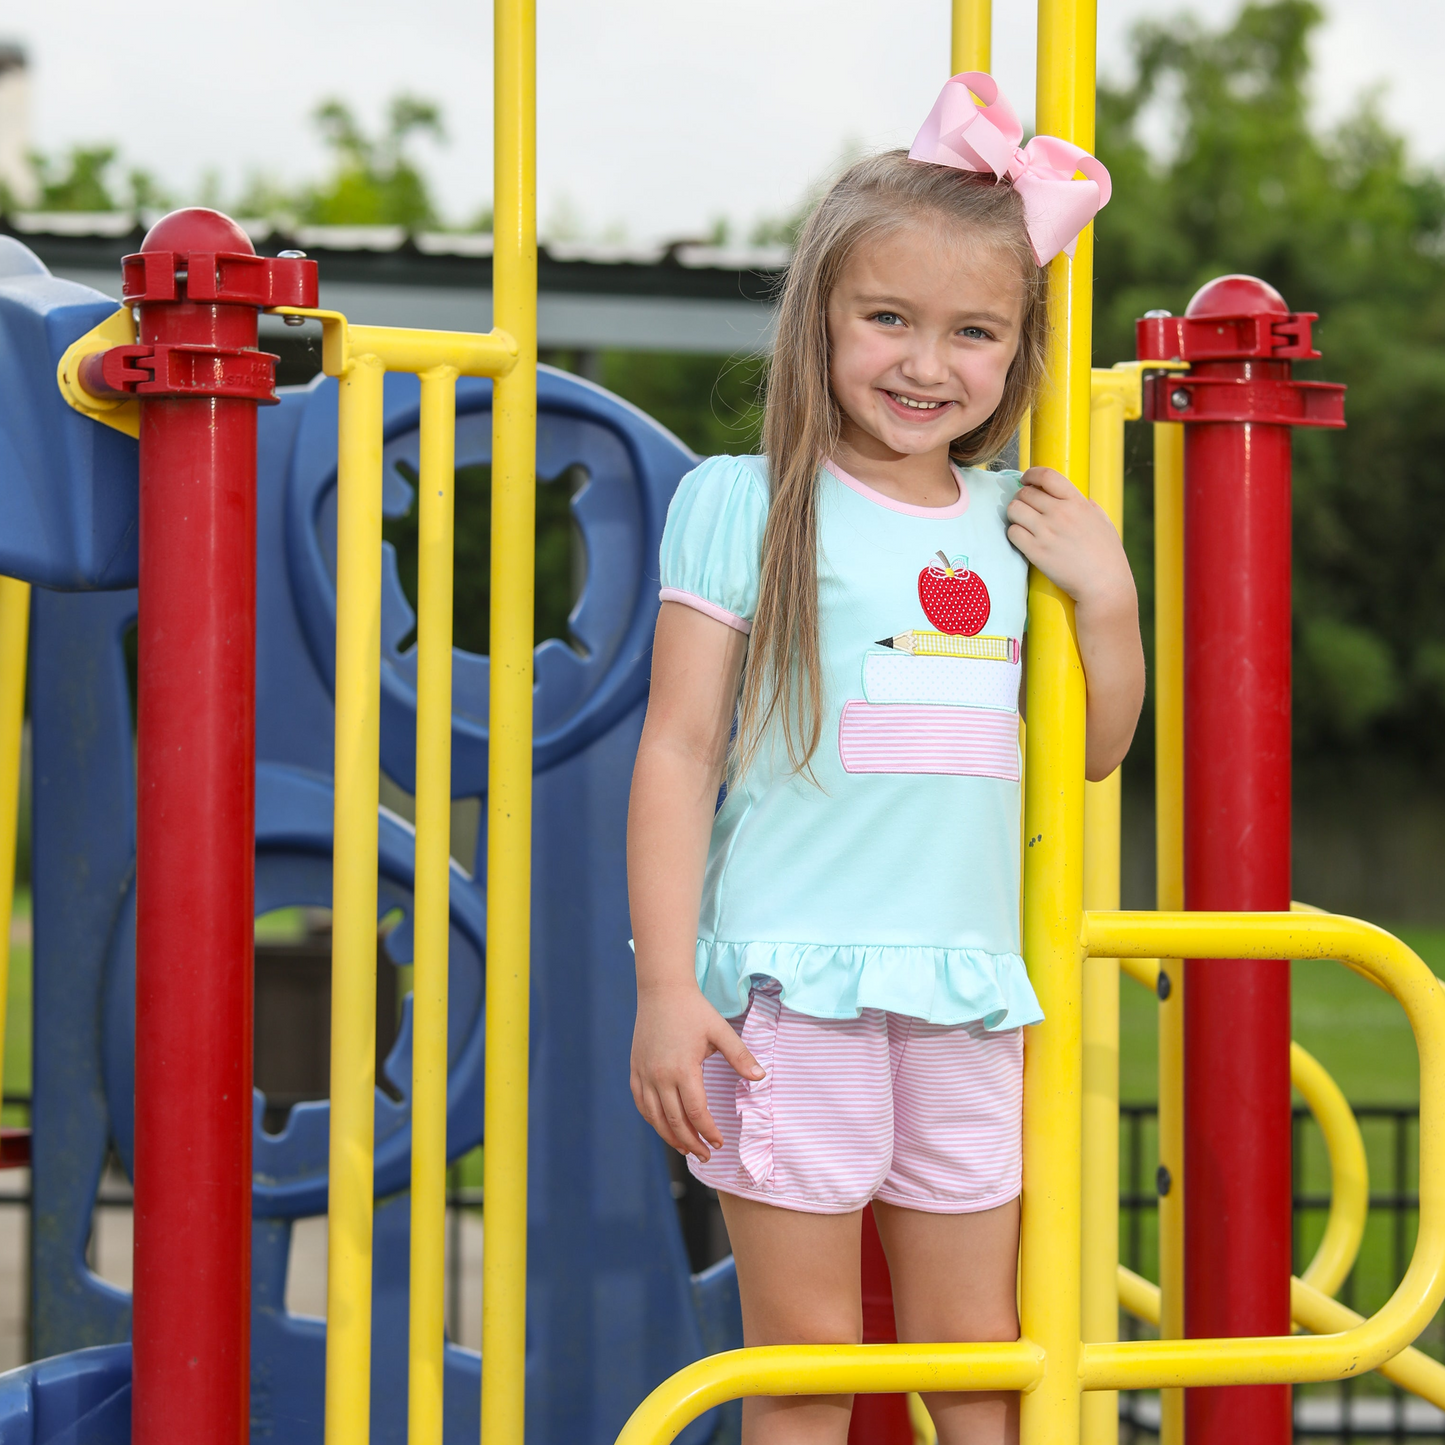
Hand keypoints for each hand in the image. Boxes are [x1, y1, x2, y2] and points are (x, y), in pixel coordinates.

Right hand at [631, 981, 762, 1160]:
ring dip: (671, 1137)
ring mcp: (644, 1074)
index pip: (696, 1112)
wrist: (661, 990)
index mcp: (683, 1069)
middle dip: (692, 1143)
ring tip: (686, 1149)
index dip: (708, 1131)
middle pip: (675, 1122)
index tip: (720, 1143)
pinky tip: (663, 1128)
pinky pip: (641, 1104)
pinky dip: (652, 1120)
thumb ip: (740, 1056)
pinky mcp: (635, 1069)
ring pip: (655, 1118)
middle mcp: (660, 1076)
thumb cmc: (694, 1010)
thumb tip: (761, 1078)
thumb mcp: (720, 1031)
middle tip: (706, 1156)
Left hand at [1005, 467, 1134, 615]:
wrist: (1104, 585)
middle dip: (1021, 498)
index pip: (1047, 475)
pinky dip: (1014, 534)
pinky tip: (1023, 540)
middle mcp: (1060, 513)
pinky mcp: (1036, 551)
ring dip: (1014, 515)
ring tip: (1022, 523)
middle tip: (1025, 508)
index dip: (1031, 474)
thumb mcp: (1103, 522)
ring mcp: (1046, 532)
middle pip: (1025, 493)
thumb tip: (1082, 499)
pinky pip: (1012, 532)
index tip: (1026, 479)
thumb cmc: (1107, 555)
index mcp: (1077, 502)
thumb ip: (1089, 507)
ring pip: (1014, 510)